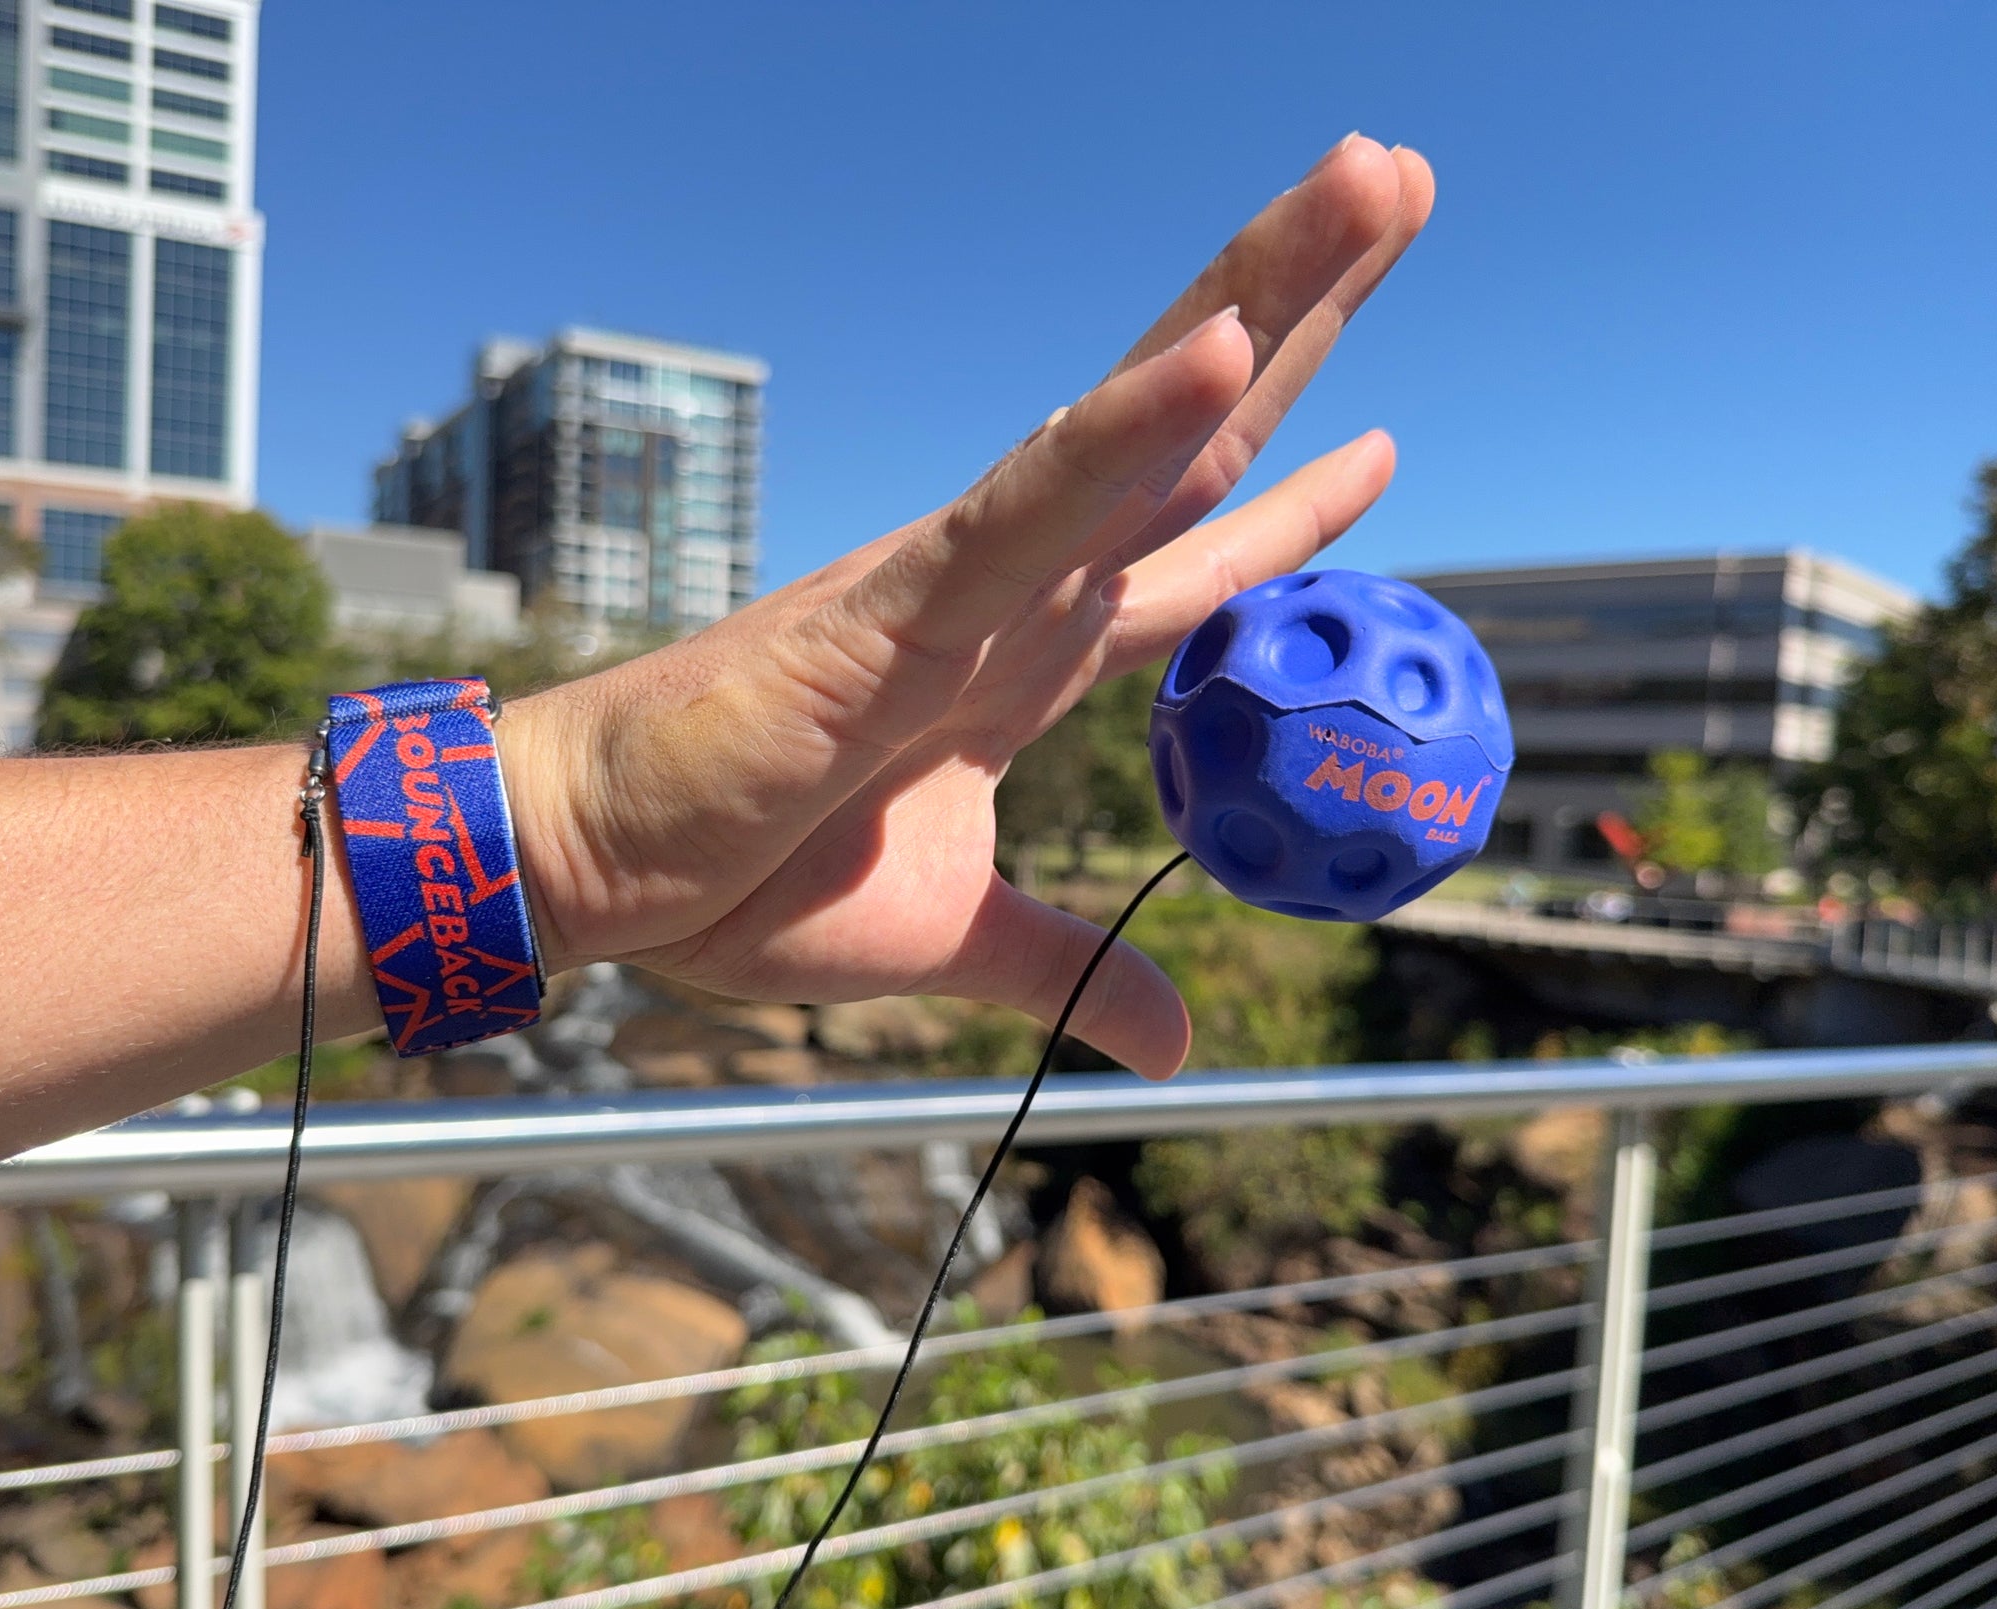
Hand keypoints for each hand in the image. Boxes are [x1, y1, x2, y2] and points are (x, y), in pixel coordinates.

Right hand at [504, 136, 1433, 1077]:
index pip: (1191, 555)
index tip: (1385, 441)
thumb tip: (1175, 1044)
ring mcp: (963, 579)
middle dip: (1306, 306)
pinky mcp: (894, 604)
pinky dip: (1124, 429)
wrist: (595, 870)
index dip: (1292, 499)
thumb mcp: (955, 942)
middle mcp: (1013, 587)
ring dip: (1260, 297)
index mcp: (1024, 654)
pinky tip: (1223, 349)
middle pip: (1196, 435)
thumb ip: (1068, 971)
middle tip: (1401, 177)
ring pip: (1139, 421)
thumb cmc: (740, 880)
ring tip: (1373, 176)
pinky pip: (1028, 502)